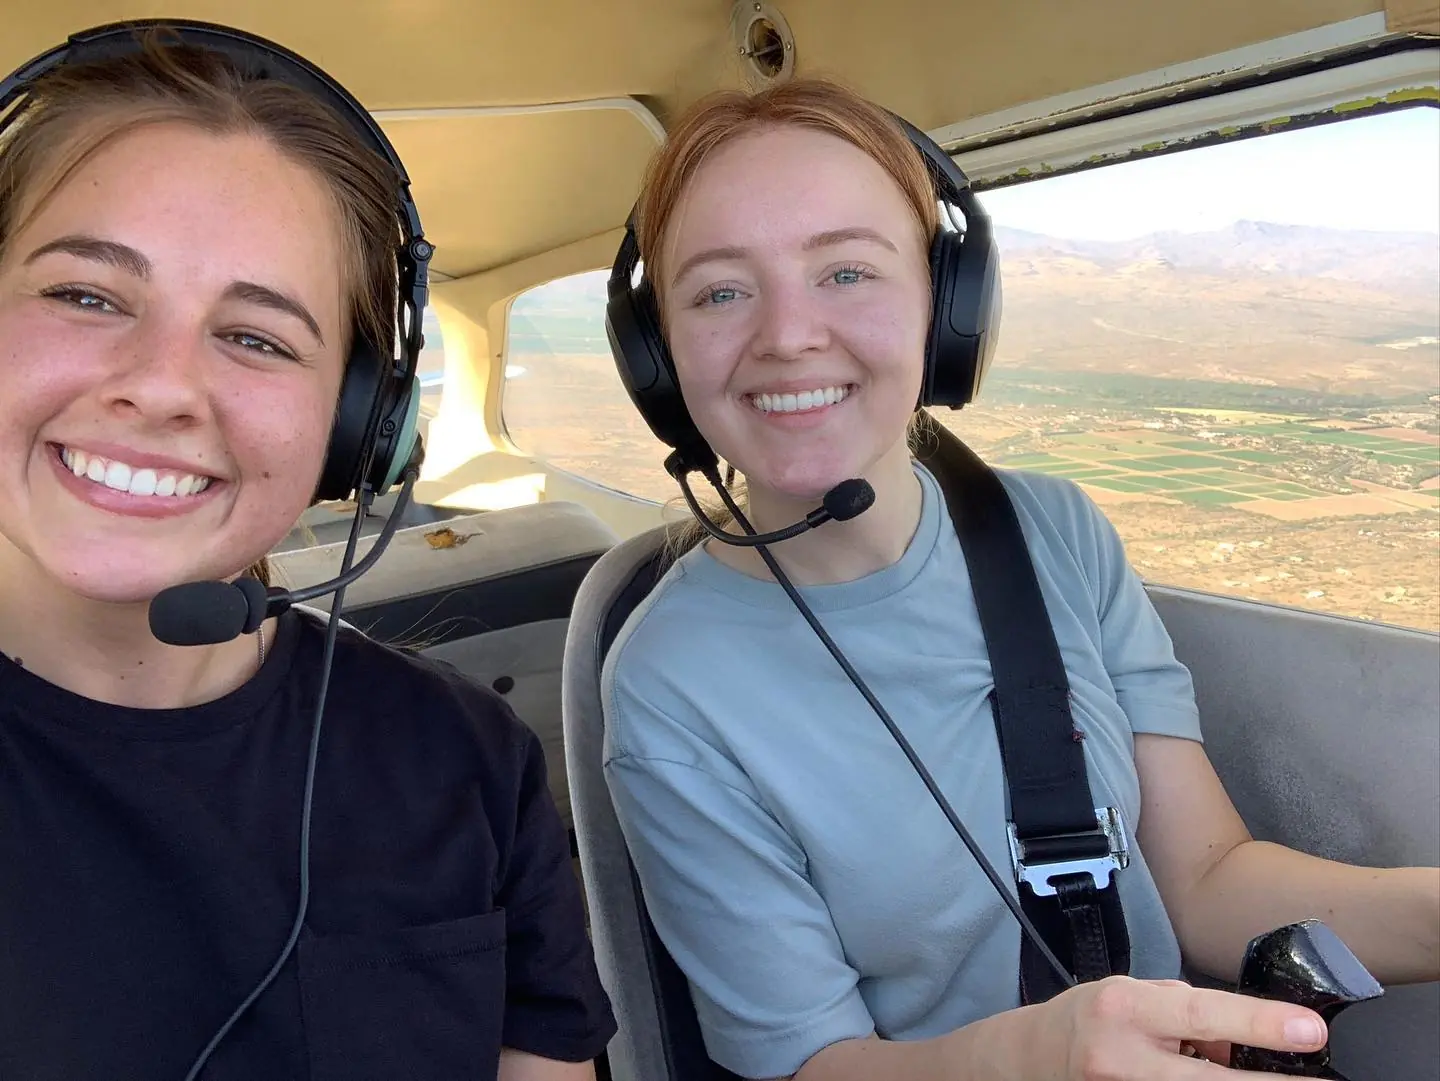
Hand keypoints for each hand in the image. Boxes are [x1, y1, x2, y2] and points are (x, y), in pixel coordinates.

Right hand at [1028, 976, 1327, 1078]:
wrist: (1033, 1058)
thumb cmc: (1090, 1019)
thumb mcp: (1135, 996)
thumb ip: (1189, 1014)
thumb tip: (1247, 1042)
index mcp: (1125, 1010)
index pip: (1202, 1015)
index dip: (1259, 1024)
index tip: (1309, 1031)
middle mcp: (1122, 1058)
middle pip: (1211, 1080)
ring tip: (1265, 1074)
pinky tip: (1210, 1077)